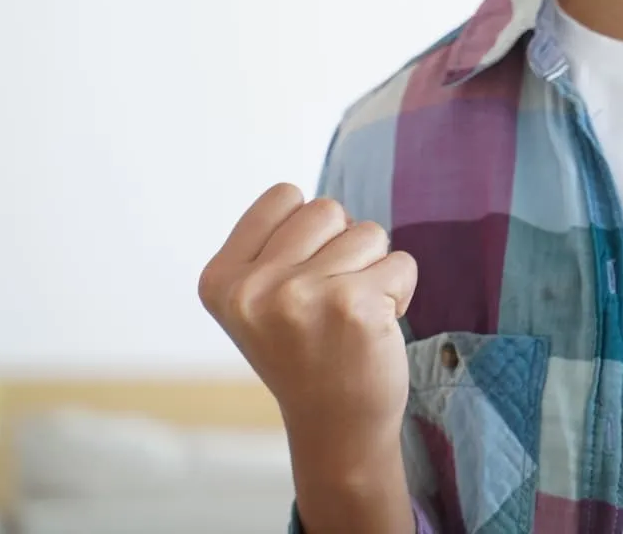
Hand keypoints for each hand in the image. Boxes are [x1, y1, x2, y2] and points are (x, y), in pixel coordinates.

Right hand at [199, 183, 417, 457]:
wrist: (335, 426)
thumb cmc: (305, 350)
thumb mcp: (258, 299)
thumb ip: (275, 246)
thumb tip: (314, 202)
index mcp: (221, 279)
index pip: (284, 196)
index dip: (308, 230)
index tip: (301, 277)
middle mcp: (253, 288)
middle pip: (327, 208)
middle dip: (344, 245)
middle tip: (332, 299)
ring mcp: (301, 296)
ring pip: (368, 232)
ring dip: (373, 267)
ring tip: (352, 314)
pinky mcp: (353, 306)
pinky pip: (401, 262)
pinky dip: (401, 289)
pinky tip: (376, 327)